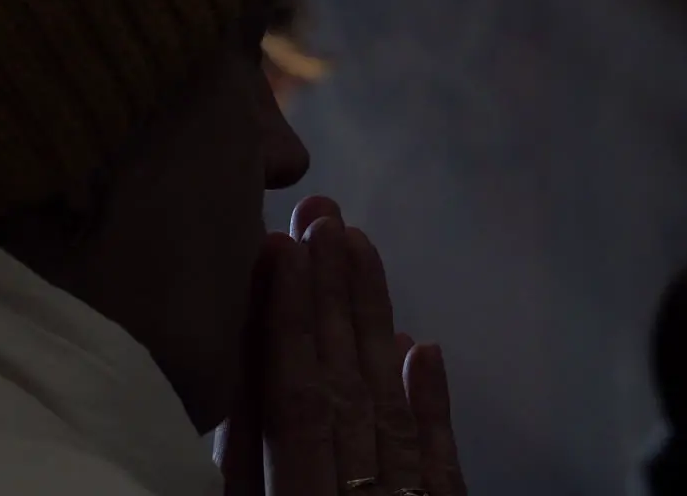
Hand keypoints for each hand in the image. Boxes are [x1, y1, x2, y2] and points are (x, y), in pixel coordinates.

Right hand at [220, 197, 466, 495]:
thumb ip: (243, 474)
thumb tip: (244, 381)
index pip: (295, 397)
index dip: (288, 320)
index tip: (282, 246)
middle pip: (345, 382)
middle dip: (332, 294)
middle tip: (323, 215)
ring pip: (391, 403)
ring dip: (374, 321)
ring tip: (360, 246)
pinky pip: (442, 460)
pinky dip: (431, 402)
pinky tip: (425, 345)